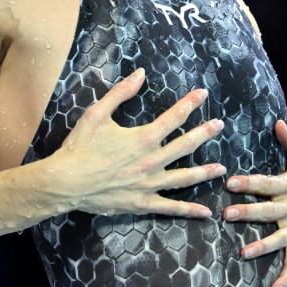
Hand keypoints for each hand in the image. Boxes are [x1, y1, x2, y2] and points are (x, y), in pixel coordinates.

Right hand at [41, 69, 227, 217]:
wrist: (65, 182)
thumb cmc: (80, 147)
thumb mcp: (97, 113)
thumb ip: (121, 93)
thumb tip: (140, 73)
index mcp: (143, 138)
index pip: (174, 118)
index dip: (190, 104)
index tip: (203, 94)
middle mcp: (152, 161)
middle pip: (186, 145)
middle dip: (205, 133)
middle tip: (220, 125)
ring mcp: (149, 184)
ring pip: (184, 178)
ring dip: (205, 172)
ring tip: (221, 168)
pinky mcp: (142, 202)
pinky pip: (170, 207)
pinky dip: (188, 210)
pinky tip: (205, 212)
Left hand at [222, 119, 286, 286]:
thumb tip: (279, 122)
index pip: (267, 184)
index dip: (250, 183)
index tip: (230, 182)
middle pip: (269, 212)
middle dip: (249, 214)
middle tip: (226, 215)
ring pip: (279, 240)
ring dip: (262, 246)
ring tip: (244, 253)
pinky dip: (285, 278)